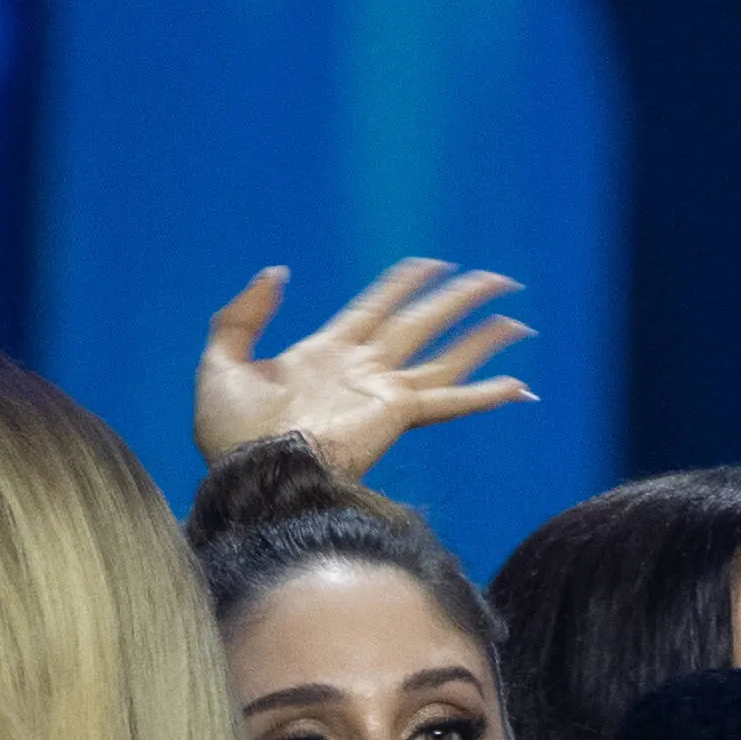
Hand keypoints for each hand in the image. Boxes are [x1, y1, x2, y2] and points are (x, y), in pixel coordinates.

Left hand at [195, 259, 534, 478]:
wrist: (251, 475)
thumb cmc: (231, 432)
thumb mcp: (221, 358)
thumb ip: (245, 313)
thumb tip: (278, 272)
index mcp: (325, 354)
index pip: (375, 308)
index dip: (403, 284)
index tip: (433, 264)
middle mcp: (363, 370)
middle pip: (422, 323)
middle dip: (458, 300)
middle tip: (497, 280)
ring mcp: (384, 392)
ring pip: (446, 356)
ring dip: (483, 338)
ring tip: (519, 323)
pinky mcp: (397, 413)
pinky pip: (451, 399)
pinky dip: (487, 395)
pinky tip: (519, 388)